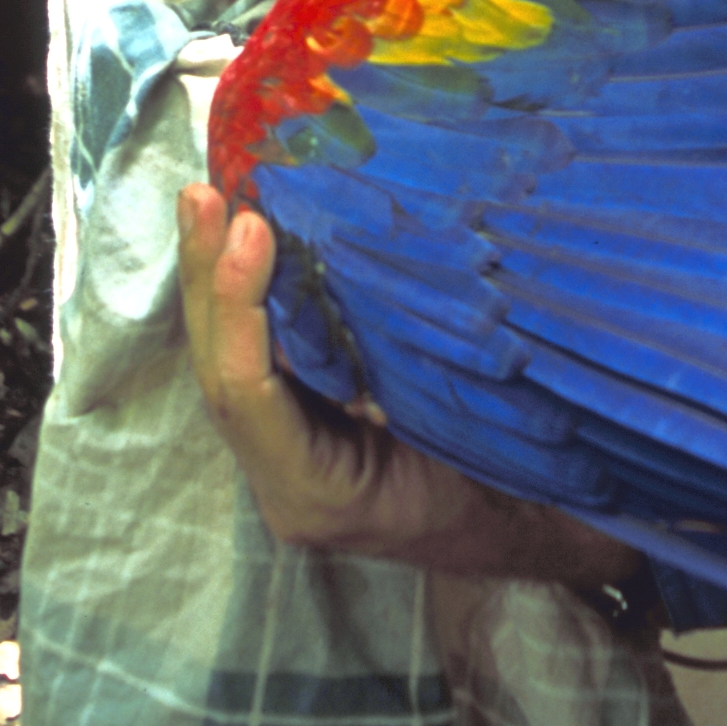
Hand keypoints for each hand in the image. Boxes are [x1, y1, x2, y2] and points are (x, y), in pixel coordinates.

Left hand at [177, 183, 642, 586]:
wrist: (522, 531)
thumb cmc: (510, 485)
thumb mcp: (467, 427)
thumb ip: (409, 370)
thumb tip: (368, 268)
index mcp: (317, 495)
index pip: (248, 396)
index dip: (241, 307)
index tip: (254, 227)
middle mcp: (285, 483)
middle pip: (220, 371)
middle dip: (208, 277)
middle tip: (203, 194)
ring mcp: (287, 460)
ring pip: (230, 363)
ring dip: (218, 280)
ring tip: (207, 201)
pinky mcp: (299, 430)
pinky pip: (259, 360)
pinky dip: (249, 298)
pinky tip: (245, 243)